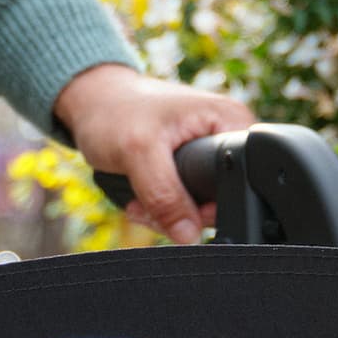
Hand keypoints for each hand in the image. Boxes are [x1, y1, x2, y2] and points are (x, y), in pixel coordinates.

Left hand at [52, 64, 256, 244]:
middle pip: (220, 201)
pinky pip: (184, 206)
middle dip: (181, 214)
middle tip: (147, 204)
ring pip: (199, 209)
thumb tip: (190, 235)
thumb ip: (166, 196)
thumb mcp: (139, 153)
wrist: (94, 103)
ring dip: (165, 215)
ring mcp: (210, 155)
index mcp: (232, 122)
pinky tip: (139, 199)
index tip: (174, 209)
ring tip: (139, 198)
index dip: (211, 207)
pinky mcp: (191, 168)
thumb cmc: (116, 112)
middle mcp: (228, 137)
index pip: (243, 182)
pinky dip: (159, 210)